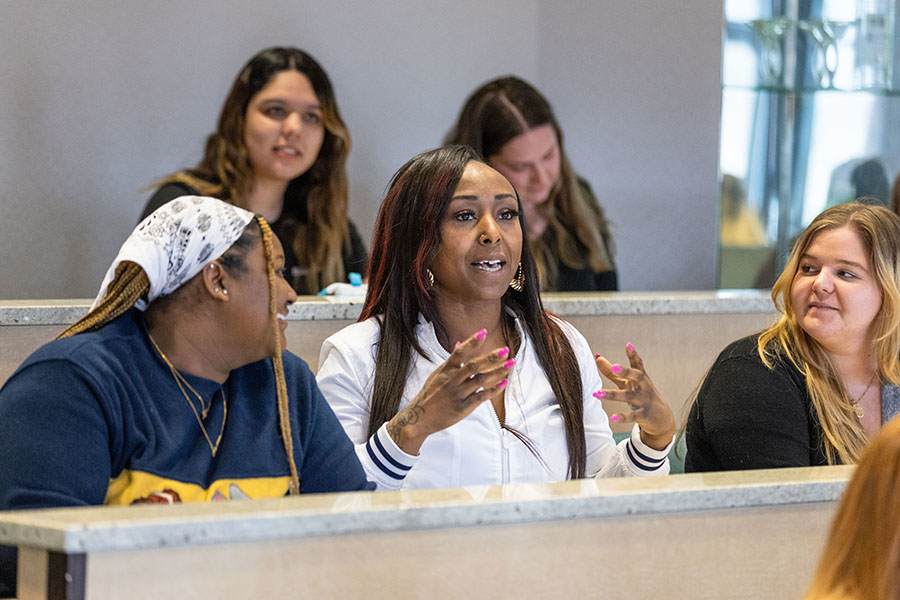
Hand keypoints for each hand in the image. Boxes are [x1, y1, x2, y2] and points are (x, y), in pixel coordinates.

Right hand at [387, 328, 514, 453]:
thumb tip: (459, 343)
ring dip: (497, 372)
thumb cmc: (430, 394)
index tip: (484, 332)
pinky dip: (493, 390)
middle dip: (491, 358)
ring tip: (511, 364)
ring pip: (481, 380)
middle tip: (505, 350)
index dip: (472, 342)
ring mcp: (458, 394)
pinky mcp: (463, 407)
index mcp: (445, 370)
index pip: (460, 352)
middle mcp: (452, 380)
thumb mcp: (437, 374)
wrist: (420, 418)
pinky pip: (481, 397)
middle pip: (474, 366)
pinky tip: (504, 382)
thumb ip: (451, 360)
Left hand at [594, 343, 675, 450]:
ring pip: (629, 396)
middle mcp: (644, 387)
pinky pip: (632, 416)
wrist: (661, 418)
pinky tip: (612, 417)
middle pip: (637, 376)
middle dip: (626, 371)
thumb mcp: (627, 383)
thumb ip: (612, 372)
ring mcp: (644, 400)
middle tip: (614, 367)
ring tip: (597, 393)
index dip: (633, 354)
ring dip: (612, 395)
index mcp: (640, 377)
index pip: (638, 363)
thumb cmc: (640, 395)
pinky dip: (622, 417)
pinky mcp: (643, 415)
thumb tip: (597, 357)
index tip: (628, 345)